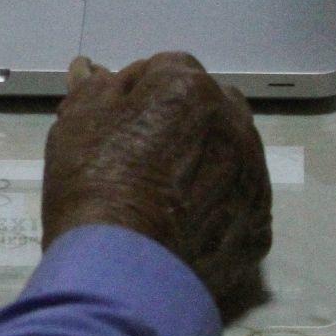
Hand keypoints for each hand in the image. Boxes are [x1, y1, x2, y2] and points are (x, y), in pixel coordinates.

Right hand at [43, 52, 271, 322]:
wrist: (121, 267)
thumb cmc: (93, 181)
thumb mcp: (76, 120)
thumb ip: (93, 86)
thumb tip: (91, 68)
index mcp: (189, 88)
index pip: (164, 68)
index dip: (134, 91)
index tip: (111, 119)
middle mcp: (234, 125)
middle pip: (210, 105)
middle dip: (180, 118)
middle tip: (138, 151)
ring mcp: (253, 178)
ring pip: (230, 153)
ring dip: (204, 160)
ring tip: (161, 192)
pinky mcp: (259, 226)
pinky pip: (239, 201)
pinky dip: (217, 206)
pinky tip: (181, 224)